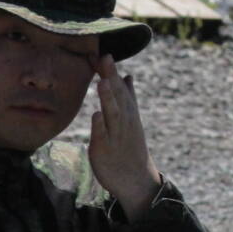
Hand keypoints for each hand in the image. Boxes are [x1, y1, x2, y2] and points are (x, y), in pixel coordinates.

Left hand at [88, 53, 162, 219]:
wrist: (136, 179)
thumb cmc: (129, 147)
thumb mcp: (131, 119)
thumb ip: (128, 98)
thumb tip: (127, 76)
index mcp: (128, 113)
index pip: (120, 88)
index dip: (112, 71)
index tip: (104, 52)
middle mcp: (124, 121)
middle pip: (117, 96)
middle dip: (111, 77)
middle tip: (105, 56)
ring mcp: (116, 135)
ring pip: (113, 114)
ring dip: (108, 97)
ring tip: (102, 81)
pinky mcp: (105, 150)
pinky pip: (103, 137)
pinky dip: (100, 126)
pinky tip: (96, 115)